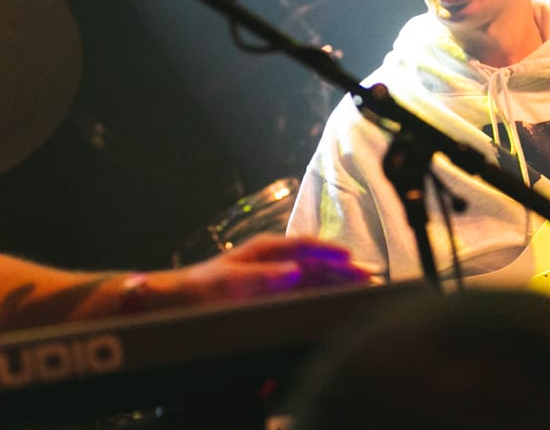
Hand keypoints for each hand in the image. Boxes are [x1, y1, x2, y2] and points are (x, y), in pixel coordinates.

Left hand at [170, 234, 373, 305]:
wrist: (180, 300)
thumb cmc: (203, 287)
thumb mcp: (231, 282)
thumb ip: (264, 277)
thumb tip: (295, 272)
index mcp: (267, 249)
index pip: (306, 248)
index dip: (330, 253)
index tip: (351, 259)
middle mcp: (275, 261)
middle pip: (317, 263)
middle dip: (343, 270)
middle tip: (369, 278)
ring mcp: (276, 276)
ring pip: (314, 278)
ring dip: (337, 283)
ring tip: (362, 289)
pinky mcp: (274, 294)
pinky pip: (304, 292)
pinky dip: (322, 295)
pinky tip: (335, 302)